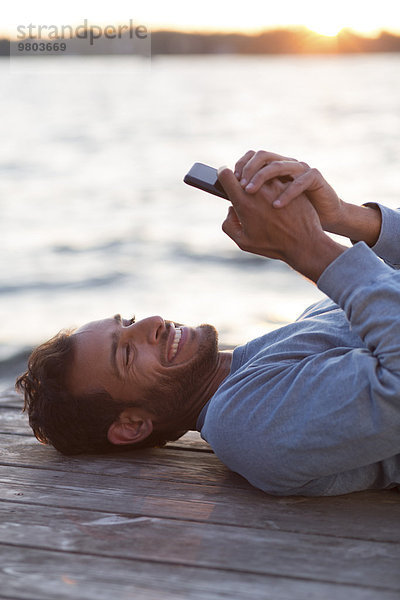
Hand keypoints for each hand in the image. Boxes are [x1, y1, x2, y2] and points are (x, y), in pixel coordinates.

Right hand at [218, 167, 345, 281]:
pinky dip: (273, 184)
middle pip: (243, 170)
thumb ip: (229, 224)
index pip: (226, 174)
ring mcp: (276, 184)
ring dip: (258, 179)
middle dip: (240, 176)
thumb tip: (231, 209)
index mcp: (244, 203)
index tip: (224, 177)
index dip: (222, 174)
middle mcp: (259, 190)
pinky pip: (276, 178)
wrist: (304, 243)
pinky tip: (277, 197)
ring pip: (261, 173)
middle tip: (243, 187)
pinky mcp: (290, 184)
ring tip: (262, 195)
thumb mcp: (243, 242)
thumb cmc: (273, 245)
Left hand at [234, 150, 344, 232]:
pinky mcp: (314, 177)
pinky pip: (299, 180)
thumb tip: (229, 208)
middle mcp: (285, 165)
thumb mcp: (267, 210)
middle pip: (262, 156)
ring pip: (278, 165)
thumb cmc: (290, 219)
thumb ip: (251, 205)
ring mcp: (300, 169)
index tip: (229, 180)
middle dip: (248, 169)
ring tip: (250, 193)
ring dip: (261, 178)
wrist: (319, 225)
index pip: (252, 158)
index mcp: (272, 170)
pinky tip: (276, 206)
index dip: (239, 166)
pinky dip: (286, 193)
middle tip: (240, 187)